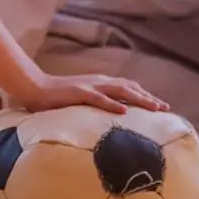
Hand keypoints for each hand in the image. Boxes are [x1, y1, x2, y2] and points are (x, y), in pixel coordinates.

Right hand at [22, 72, 168, 115]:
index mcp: (99, 84)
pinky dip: (112, 103)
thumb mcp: (79, 100)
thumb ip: (94, 105)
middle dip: (148, 98)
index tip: (160, 106)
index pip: (128, 87)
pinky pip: (98, 98)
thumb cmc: (55, 97)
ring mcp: (89, 86)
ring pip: (120, 90)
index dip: (145, 95)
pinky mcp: (77, 92)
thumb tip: (107, 116)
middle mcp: (98, 82)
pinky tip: (124, 110)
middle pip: (130, 88)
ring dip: (139, 99)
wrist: (33, 88)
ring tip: (154, 108)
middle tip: (165, 108)